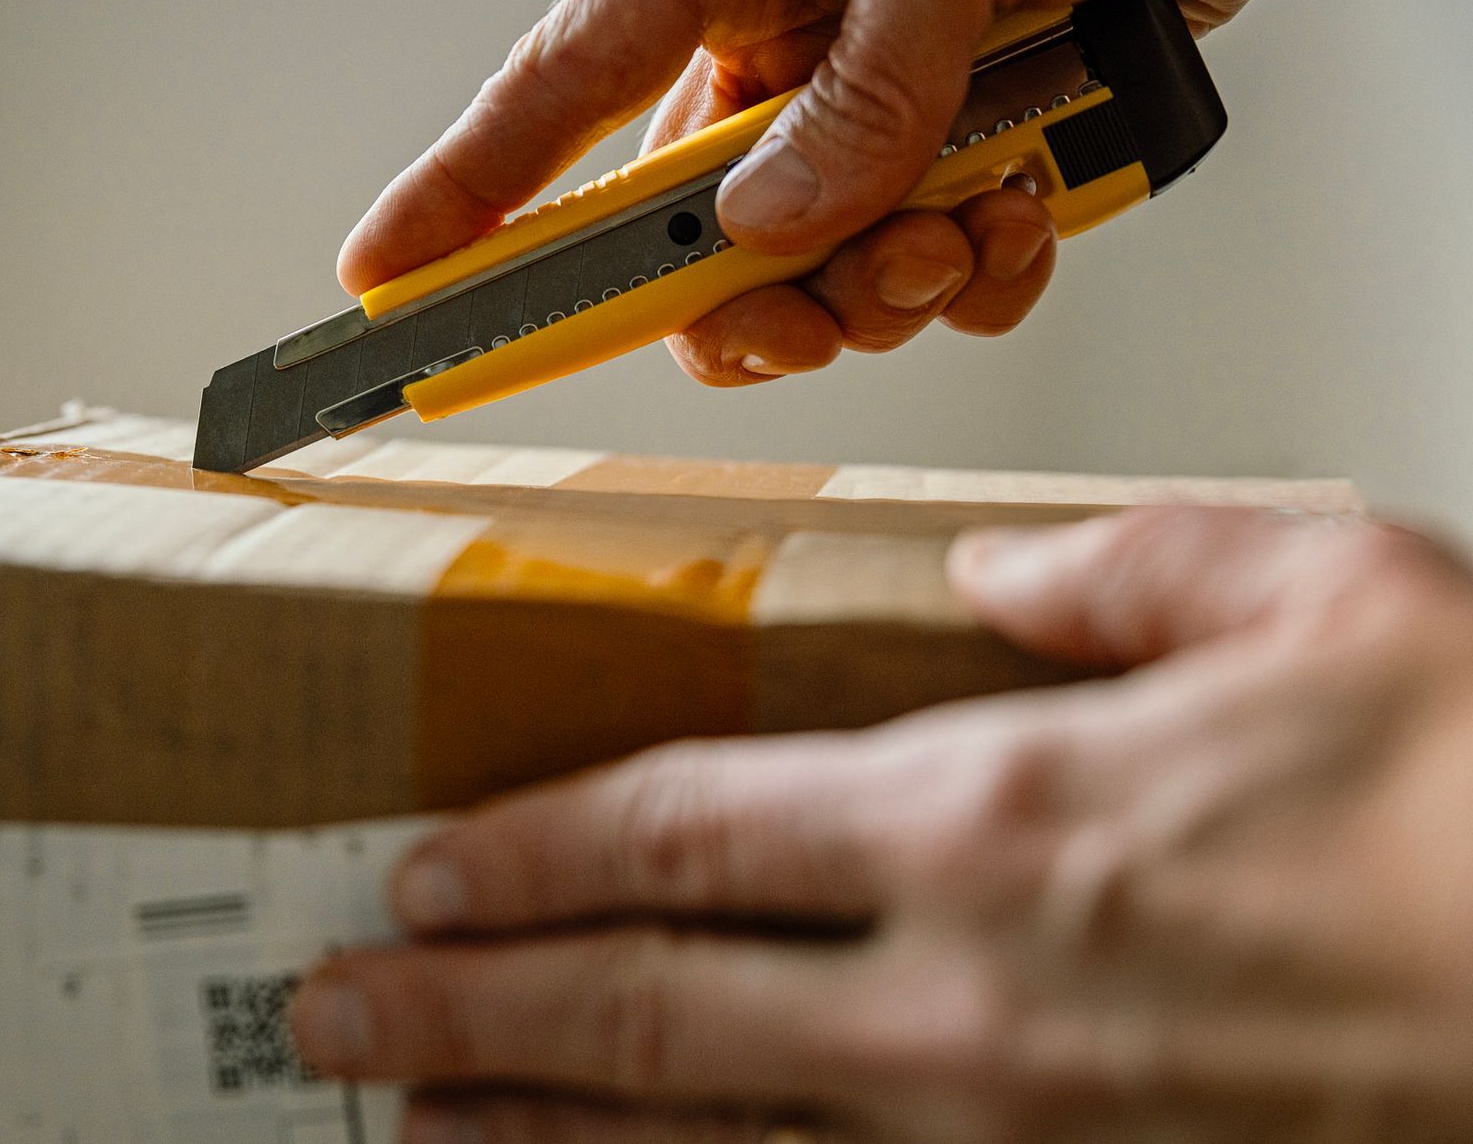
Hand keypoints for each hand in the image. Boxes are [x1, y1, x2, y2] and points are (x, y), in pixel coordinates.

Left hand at [292, 508, 1472, 1141]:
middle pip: (642, 1006)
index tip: (427, 866)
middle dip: (465, 1010)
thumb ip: (1118, 567)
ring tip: (418, 1132)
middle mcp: (961, 994)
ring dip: (543, 1139)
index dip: (531, 850)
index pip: (680, 830)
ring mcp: (1006, 1139)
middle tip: (336, 1014)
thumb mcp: (1318, 590)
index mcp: (993, 814)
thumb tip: (996, 575)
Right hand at [340, 0, 1343, 385]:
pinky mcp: (981, 151)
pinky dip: (984, 278)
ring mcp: (885, 107)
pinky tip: (1026, 214)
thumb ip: (871, 80)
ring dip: (886, 290)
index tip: (392, 278)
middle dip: (741, 299)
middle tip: (791, 311)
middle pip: (692, 231)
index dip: (467, 190)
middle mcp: (792, 42)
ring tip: (964, 224)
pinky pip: (942, 272)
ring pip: (820, 273)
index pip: (563, 87)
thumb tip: (776, 223)